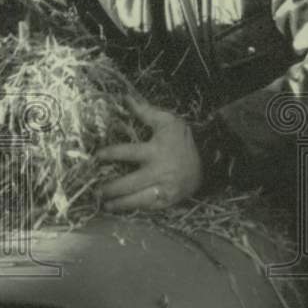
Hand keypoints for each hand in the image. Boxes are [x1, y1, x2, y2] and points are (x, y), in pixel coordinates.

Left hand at [96, 97, 202, 212]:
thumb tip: (126, 98)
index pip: (128, 152)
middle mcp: (159, 171)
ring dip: (120, 204)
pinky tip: (123, 209)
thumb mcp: (167, 121)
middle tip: (96, 191)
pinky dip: (135, 209)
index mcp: (156, 150)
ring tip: (106, 205)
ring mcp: (165, 188)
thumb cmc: (182, 139)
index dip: (111, 154)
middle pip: (130, 183)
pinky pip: (150, 207)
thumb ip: (145, 111)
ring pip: (139, 200)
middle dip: (112, 188)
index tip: (97, 156)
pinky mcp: (169, 199)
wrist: (210, 160)